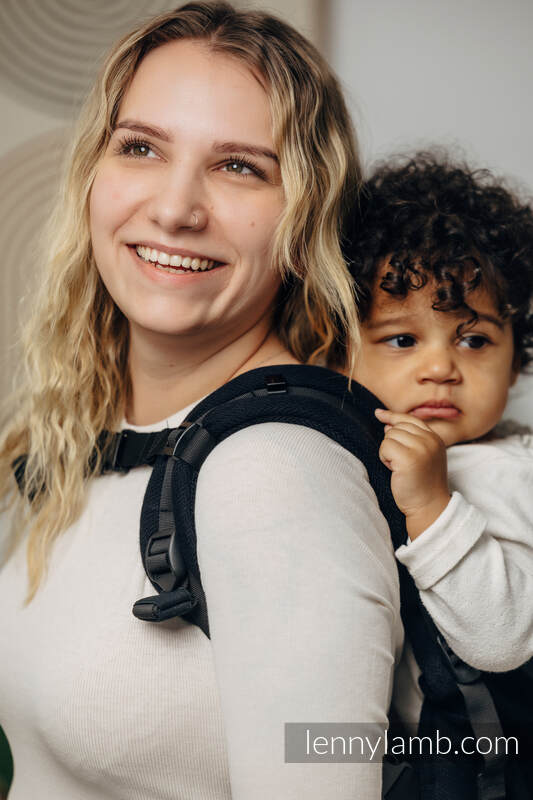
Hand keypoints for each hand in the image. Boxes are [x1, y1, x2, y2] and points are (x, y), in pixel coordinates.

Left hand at [375, 408, 450, 539]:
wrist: (429, 506)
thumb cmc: (422, 484)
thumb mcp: (422, 457)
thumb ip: (410, 439)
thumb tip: (387, 424)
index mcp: (435, 439)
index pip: (410, 419)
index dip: (392, 416)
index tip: (379, 414)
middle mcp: (430, 440)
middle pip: (397, 427)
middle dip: (392, 444)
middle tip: (401, 464)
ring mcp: (420, 448)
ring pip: (389, 436)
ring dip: (388, 452)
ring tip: (399, 468)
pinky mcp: (408, 458)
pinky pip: (385, 447)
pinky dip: (384, 459)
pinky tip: (394, 470)